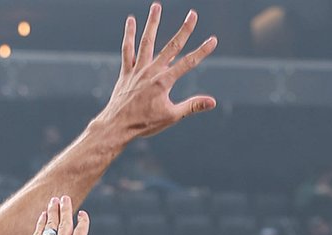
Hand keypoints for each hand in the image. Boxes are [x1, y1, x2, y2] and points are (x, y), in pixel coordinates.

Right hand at [17, 196, 89, 234]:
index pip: (39, 233)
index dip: (42, 222)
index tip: (44, 215)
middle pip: (50, 224)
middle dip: (53, 211)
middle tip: (55, 200)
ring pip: (64, 223)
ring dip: (65, 209)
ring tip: (66, 199)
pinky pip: (81, 230)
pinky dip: (82, 221)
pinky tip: (83, 214)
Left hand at [101, 5, 217, 137]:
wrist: (118, 126)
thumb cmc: (145, 123)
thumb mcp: (171, 116)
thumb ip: (192, 106)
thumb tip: (212, 102)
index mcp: (164, 82)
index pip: (188, 63)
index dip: (202, 51)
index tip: (213, 40)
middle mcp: (151, 71)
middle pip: (171, 46)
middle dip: (184, 30)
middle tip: (193, 14)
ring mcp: (138, 69)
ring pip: (147, 41)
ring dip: (152, 23)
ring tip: (157, 6)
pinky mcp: (126, 71)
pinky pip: (127, 49)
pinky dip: (129, 35)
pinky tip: (131, 20)